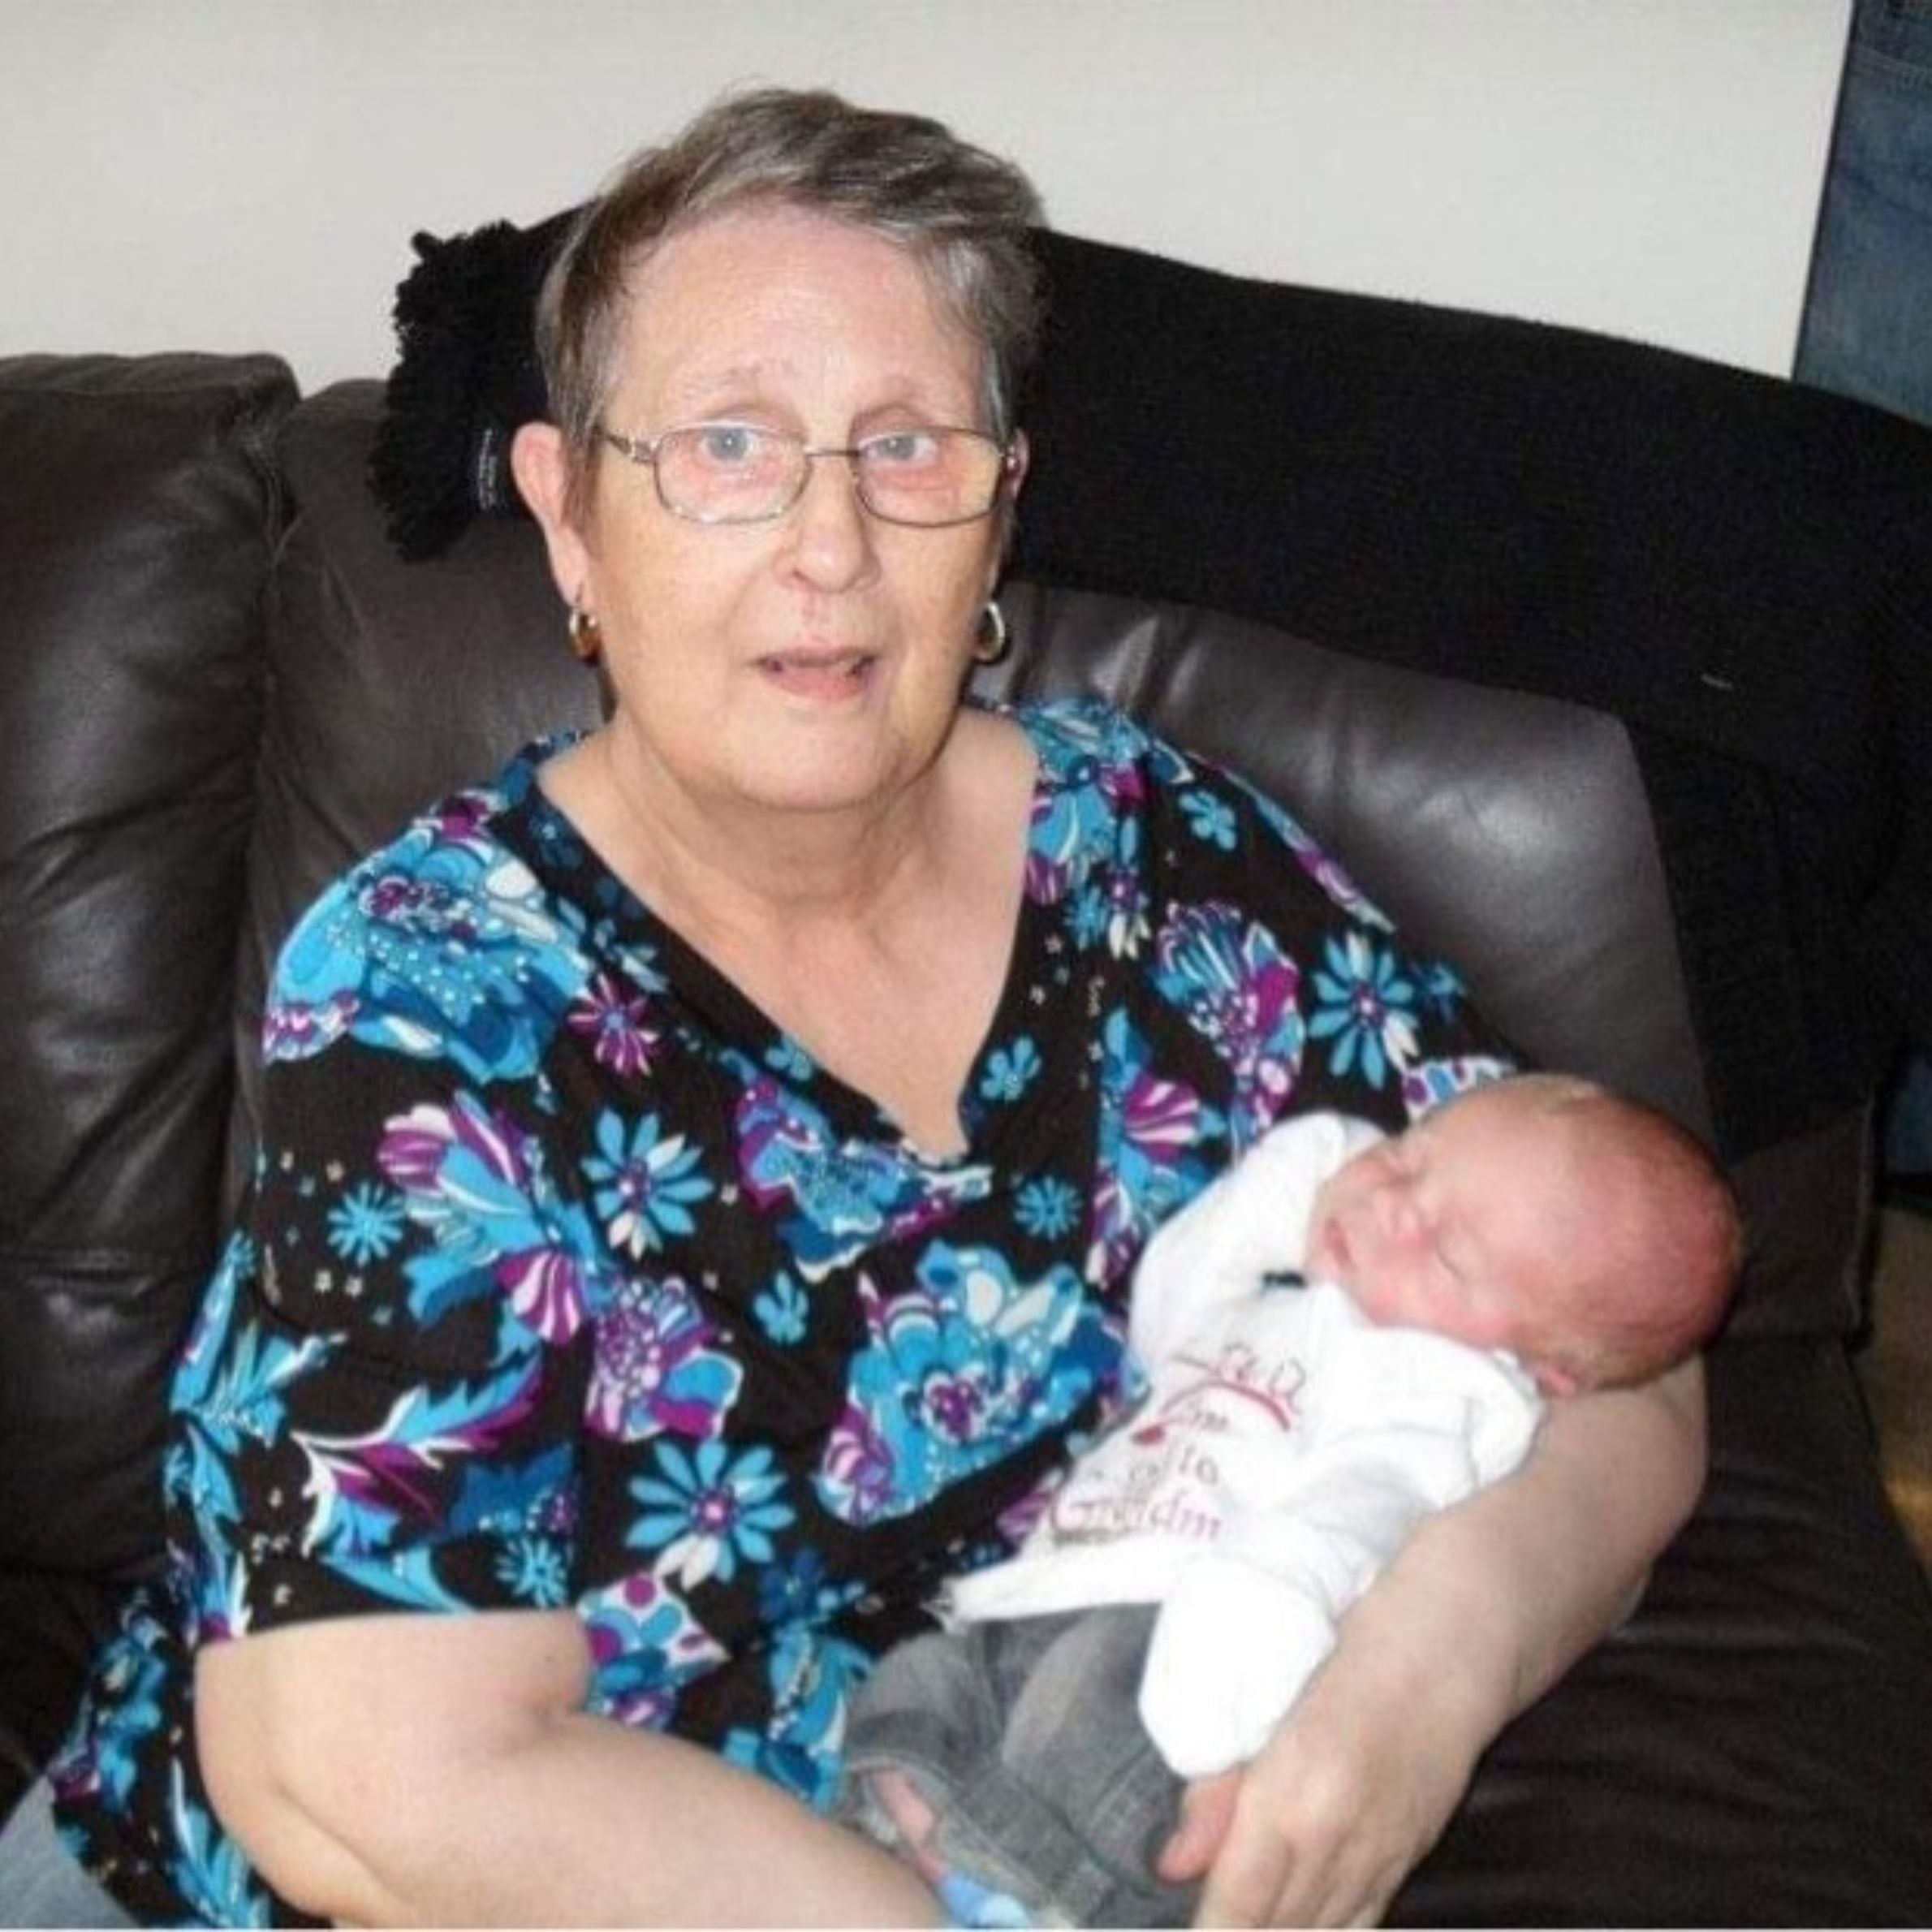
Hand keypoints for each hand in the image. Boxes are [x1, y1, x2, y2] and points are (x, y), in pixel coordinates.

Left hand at [1153, 1651, 1478, 1927]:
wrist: (1439, 1658)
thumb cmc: (1341, 1664)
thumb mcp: (1262, 1714)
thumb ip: (1216, 1794)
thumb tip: (1173, 1866)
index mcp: (1291, 1801)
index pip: (1238, 1904)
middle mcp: (1337, 1846)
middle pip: (1276, 1931)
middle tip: (1208, 1925)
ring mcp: (1378, 1861)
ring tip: (1247, 1924)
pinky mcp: (1406, 1862)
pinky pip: (1360, 1924)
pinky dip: (1324, 1931)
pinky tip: (1299, 1924)